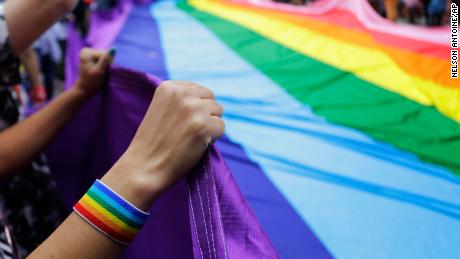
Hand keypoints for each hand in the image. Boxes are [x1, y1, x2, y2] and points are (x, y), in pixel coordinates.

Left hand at [74, 48, 113, 97]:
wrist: (85, 89)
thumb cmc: (91, 82)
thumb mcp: (100, 71)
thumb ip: (106, 60)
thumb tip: (114, 48)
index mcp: (87, 53)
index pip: (104, 53)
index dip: (109, 62)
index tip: (107, 71)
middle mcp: (87, 51)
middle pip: (104, 54)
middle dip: (108, 63)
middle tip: (105, 72)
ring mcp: (89, 54)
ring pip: (105, 56)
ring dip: (107, 64)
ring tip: (104, 72)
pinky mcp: (91, 58)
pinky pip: (103, 58)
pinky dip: (105, 64)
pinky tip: (103, 70)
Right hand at [102, 81, 224, 209]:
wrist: (144, 167)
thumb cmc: (153, 143)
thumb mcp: (161, 109)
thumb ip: (180, 100)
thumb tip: (207, 99)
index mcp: (168, 87)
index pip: (197, 90)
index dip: (195, 108)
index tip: (181, 121)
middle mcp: (182, 94)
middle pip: (210, 98)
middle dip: (205, 114)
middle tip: (189, 131)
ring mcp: (193, 109)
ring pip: (218, 111)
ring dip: (210, 125)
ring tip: (191, 138)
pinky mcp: (203, 126)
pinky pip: (221, 127)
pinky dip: (214, 138)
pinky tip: (197, 145)